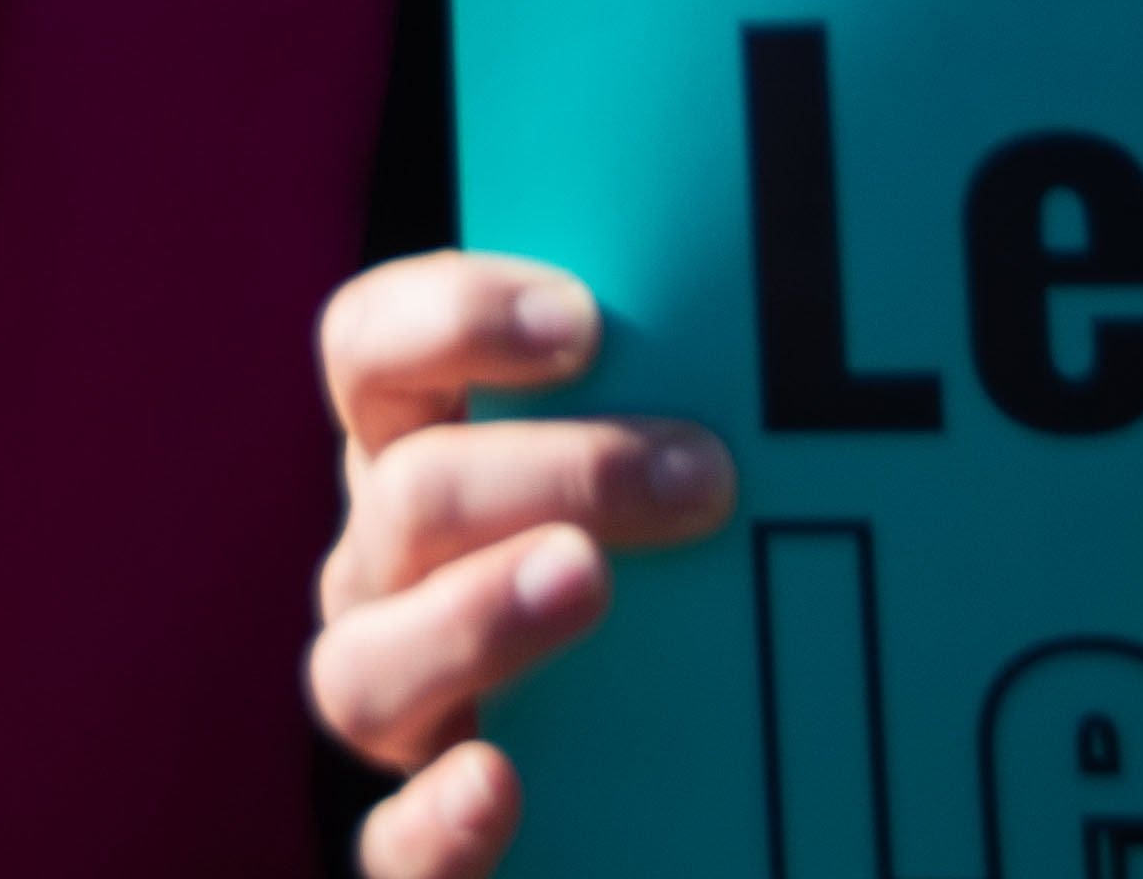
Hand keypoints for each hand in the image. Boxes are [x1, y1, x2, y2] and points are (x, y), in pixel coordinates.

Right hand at [311, 254, 732, 874]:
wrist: (677, 787)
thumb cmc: (666, 588)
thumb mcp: (654, 485)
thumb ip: (672, 408)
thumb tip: (779, 332)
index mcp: (418, 454)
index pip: (371, 348)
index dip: (453, 317)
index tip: (583, 321)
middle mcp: (384, 577)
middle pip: (402, 496)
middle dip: (550, 472)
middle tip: (697, 474)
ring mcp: (397, 711)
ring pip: (363, 666)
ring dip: (479, 615)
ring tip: (589, 582)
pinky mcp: (420, 847)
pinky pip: (390, 849)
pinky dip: (435, 815)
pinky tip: (501, 784)